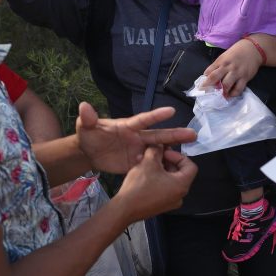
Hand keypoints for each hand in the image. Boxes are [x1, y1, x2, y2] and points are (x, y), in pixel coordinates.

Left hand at [75, 102, 195, 173]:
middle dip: (175, 134)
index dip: (156, 116)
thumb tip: (83, 107)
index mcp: (128, 126)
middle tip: (192, 134)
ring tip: (191, 149)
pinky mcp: (136, 163)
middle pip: (158, 135)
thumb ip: (87, 118)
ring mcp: (138, 150)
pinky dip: (162, 166)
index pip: (144, 120)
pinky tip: (175, 169)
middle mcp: (137, 137)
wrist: (88, 153)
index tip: (172, 111)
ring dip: (173, 150)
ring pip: (159, 150)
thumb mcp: (86, 126)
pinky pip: (152, 164)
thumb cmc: (89, 135)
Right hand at [114, 146, 195, 220]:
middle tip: (155, 155)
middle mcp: (180, 195)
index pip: (190, 166)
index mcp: (182, 185)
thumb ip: (156, 150)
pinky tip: (144, 173)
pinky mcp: (161, 205)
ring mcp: (171, 202)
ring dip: (160, 168)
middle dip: (167, 161)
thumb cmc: (139, 186)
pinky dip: (157, 178)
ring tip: (147, 162)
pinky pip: (164, 188)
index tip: (164, 152)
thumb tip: (159, 145)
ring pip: (170, 179)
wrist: (124, 209)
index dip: (178, 155)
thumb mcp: (148, 162)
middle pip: (180, 172)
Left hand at [204, 37, 263, 96]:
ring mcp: (236, 72)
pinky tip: (230, 95)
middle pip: (215, 78)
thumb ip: (217, 66)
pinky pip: (238, 89)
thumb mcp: (224, 56)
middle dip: (209, 88)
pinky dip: (233, 94)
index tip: (201, 88)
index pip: (209, 72)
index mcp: (221, 61)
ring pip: (226, 85)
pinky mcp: (245, 78)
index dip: (204, 81)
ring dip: (221, 93)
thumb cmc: (236, 53)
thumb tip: (209, 77)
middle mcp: (227, 67)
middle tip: (206, 95)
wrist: (253, 49)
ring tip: (219, 97)